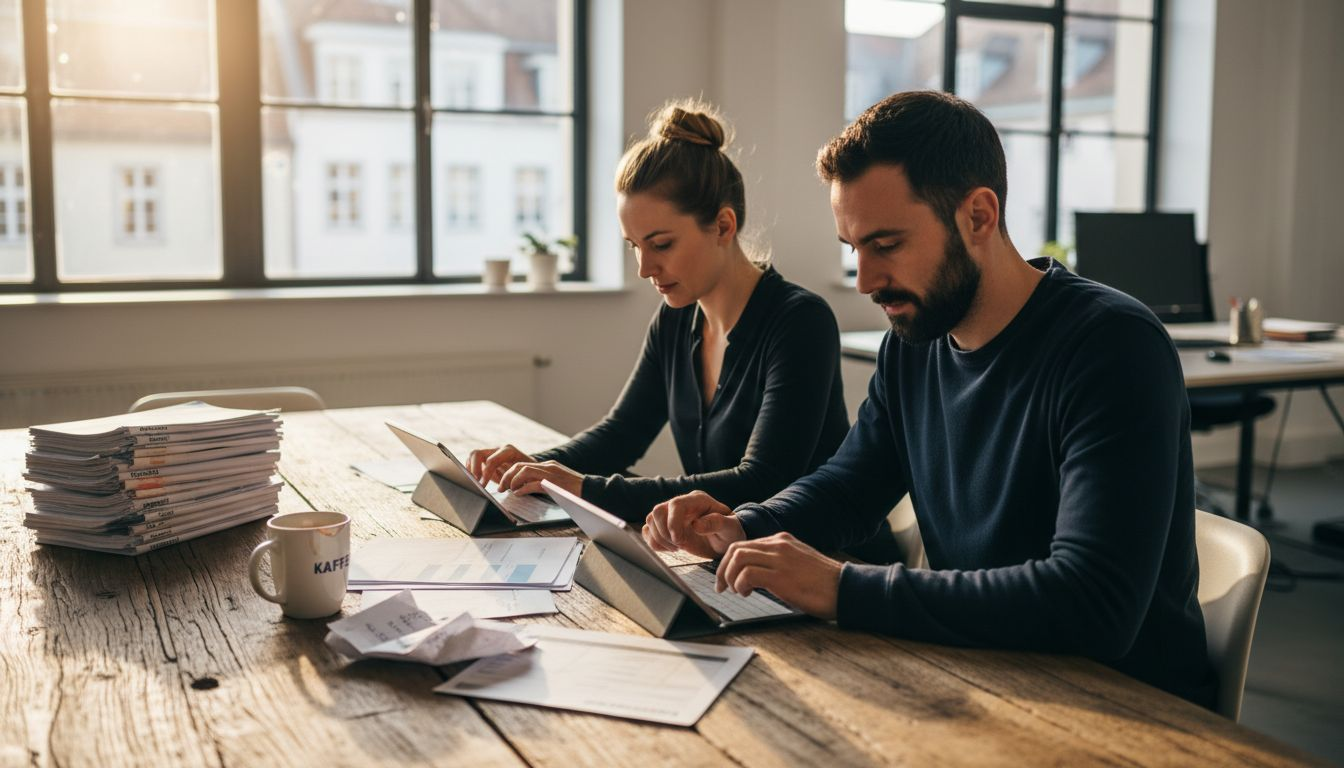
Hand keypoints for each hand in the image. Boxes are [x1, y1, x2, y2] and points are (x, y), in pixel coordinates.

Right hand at [467, 444, 533, 484]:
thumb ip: (516, 479)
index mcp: (509, 451)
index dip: (485, 473)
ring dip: (470, 470)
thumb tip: (508, 486)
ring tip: (472, 482)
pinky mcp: (485, 459)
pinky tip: (472, 480)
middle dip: (474, 469)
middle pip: (477, 454)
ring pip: (473, 456)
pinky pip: (472, 462)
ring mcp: (490, 452)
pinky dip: (470, 471)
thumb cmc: (529, 473)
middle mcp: (497, 449)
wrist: (529, 468)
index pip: (492, 460)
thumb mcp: (526, 475)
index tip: (482, 485)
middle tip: (474, 483)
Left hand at [497, 460, 583, 497]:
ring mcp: (551, 473)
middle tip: (500, 487)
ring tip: (507, 490)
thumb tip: (524, 488)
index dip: (510, 473)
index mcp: (548, 465)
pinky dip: (522, 489)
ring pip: (524, 471)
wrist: (592, 490)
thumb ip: (542, 483)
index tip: (504, 482)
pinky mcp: (554, 483)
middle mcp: (548, 466)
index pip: (523, 464)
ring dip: (512, 481)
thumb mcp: (556, 483)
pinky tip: (518, 493)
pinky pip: (533, 483)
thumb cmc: (575, 490)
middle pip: (520, 465)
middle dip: (507, 476)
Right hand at [642, 491, 743, 559]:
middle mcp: (682, 504)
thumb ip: (717, 523)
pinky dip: (654, 542)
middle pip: (658, 510)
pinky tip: (669, 548)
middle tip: (679, 546)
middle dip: (664, 532)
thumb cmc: (730, 533)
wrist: (726, 541)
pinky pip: (648, 530)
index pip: (675, 504)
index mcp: (698, 500)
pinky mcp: (666, 526)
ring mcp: (672, 515)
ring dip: (659, 538)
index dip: (673, 523)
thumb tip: (696, 524)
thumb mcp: (730, 529)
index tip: (681, 541)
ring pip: (650, 520)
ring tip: (677, 548)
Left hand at [715, 532, 840, 619]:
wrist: (846, 588)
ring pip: (738, 558)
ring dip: (730, 576)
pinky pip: (747, 574)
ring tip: (736, 591)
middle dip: (723, 568)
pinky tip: (747, 594)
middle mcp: (779, 545)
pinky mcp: (780, 576)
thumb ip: (779, 563)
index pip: (745, 544)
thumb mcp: (799, 564)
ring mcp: (780, 558)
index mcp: (782, 541)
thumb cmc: (824, 583)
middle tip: (722, 587)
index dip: (730, 562)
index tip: (726, 579)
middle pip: (736, 549)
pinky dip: (740, 584)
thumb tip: (756, 576)